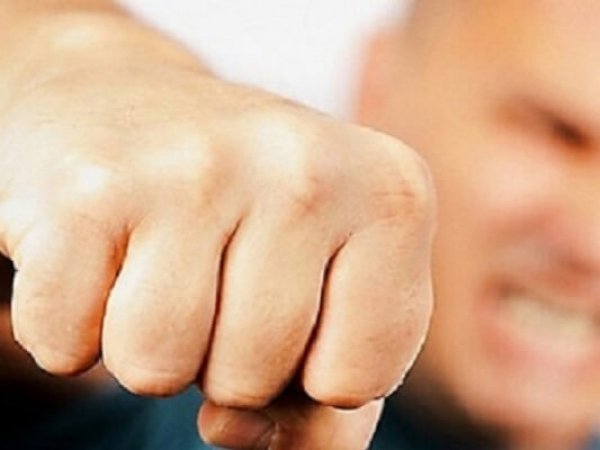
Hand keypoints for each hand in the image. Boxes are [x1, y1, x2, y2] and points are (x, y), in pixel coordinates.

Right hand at [0, 64, 433, 447]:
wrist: (129, 109)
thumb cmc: (244, 214)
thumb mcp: (324, 292)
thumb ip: (325, 405)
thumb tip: (236, 430)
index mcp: (391, 193)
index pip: (360, 378)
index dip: (315, 373)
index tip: (293, 303)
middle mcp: (306, 165)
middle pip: (253, 378)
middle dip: (225, 357)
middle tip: (212, 270)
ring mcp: (196, 167)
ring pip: (158, 371)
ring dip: (151, 345)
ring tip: (159, 263)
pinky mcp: (91, 186)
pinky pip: (67, 343)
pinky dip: (74, 324)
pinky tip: (102, 252)